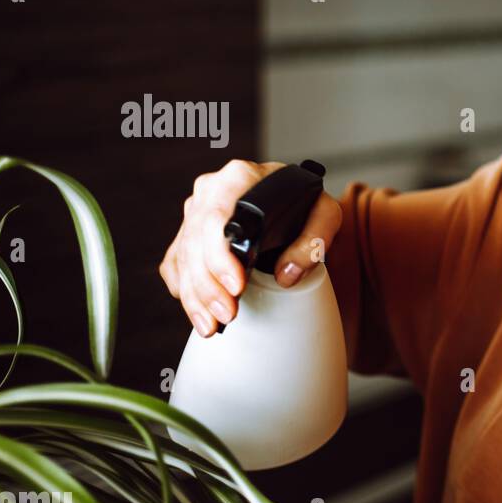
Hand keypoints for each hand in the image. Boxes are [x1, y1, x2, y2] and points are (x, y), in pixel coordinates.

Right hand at [158, 159, 342, 336]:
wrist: (290, 197)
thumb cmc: (305, 203)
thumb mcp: (325, 213)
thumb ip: (314, 240)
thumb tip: (288, 274)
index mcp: (239, 177)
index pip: (216, 217)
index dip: (220, 255)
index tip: (236, 286)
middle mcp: (210, 191)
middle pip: (195, 242)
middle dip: (208, 285)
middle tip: (228, 315)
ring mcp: (195, 212)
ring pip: (183, 257)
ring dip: (194, 296)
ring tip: (211, 325)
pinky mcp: (187, 233)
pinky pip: (176, 264)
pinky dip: (185, 291)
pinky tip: (198, 312)